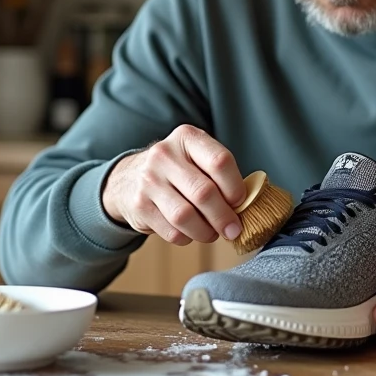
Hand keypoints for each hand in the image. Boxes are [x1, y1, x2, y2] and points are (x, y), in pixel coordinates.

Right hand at [102, 124, 244, 245]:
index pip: (220, 161)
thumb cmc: (177, 171)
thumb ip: (219, 175)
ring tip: (212, 233)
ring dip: (206, 231)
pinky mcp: (139, 205)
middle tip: (233, 229)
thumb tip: (247, 206)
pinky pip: (171, 231)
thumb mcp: (195, 158)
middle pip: (204, 192)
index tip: (240, 202)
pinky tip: (190, 232)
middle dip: (224, 217)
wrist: (128, 179)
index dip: (235, 187)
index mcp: (187, 137)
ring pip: (186, 216)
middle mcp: (165, 154)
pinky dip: (187, 237)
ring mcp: (149, 180)